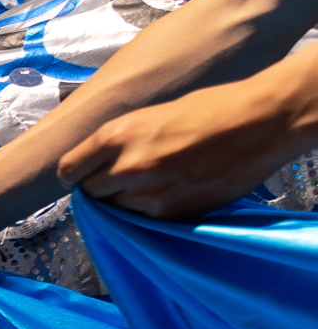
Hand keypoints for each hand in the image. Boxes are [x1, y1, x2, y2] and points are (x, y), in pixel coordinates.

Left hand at [57, 74, 312, 219]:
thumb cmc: (210, 109)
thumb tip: (100, 164)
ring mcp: (148, 193)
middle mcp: (126, 166)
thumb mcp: (152, 115)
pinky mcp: (170, 213)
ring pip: (116, 209)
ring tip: (156, 182)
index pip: (68, 170)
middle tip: (124, 178)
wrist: (260, 122)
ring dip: (127, 201)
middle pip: (90, 193)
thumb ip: (121, 142)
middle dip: (102, 188)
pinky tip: (173, 191)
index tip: (83, 175)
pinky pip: (144, 219)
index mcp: (116, 134)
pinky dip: (151, 211)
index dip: (76, 174)